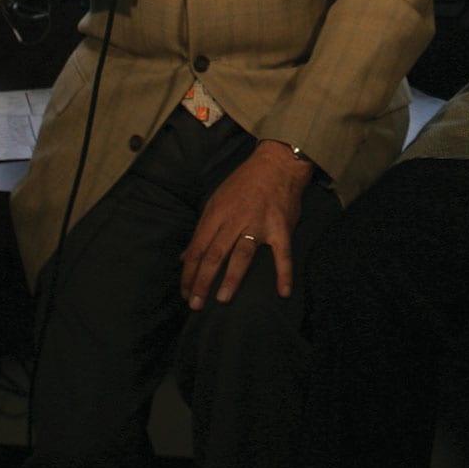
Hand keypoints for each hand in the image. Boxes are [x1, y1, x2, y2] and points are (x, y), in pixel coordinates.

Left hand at [180, 141, 314, 308]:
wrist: (277, 163)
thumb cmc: (244, 182)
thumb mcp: (216, 200)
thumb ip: (202, 230)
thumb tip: (185, 257)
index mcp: (217, 213)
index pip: (198, 248)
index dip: (189, 272)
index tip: (185, 292)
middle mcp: (235, 220)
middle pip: (215, 254)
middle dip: (202, 280)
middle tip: (196, 304)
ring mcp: (259, 224)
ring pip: (242, 255)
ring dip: (231, 278)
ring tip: (222, 299)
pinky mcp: (281, 228)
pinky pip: (282, 254)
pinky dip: (284, 273)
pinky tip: (283, 292)